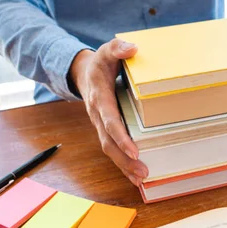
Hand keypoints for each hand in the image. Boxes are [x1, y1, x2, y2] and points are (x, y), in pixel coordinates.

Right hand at [69, 39, 148, 185]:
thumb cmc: (100, 64)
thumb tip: (132, 49)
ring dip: (124, 166)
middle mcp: (97, 116)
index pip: (110, 121)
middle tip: (142, 171)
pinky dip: (123, 165)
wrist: (84, 74)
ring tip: (141, 179)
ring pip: (110, 150)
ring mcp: (100, 125)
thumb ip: (117, 48)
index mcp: (99, 98)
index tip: (134, 150)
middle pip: (109, 142)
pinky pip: (113, 150)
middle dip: (124, 159)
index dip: (121, 137)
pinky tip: (135, 177)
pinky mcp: (105, 131)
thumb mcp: (107, 51)